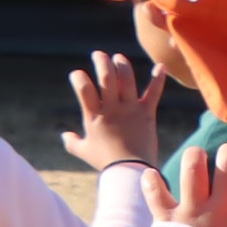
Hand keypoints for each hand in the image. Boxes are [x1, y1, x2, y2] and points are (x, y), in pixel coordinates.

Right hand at [63, 50, 161, 172]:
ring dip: (122, 64)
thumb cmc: (105, 162)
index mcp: (93, 115)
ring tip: (118, 58)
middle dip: (101, 61)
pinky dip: (158, 78)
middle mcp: (112, 108)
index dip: (78, 77)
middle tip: (98, 55)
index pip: (83, 87)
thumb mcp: (83, 151)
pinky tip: (161, 66)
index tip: (77, 75)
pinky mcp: (147, 113)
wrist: (132, 171)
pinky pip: (154, 92)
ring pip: (126, 79)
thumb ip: (71, 141)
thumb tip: (64, 136)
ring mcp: (130, 109)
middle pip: (106, 76)